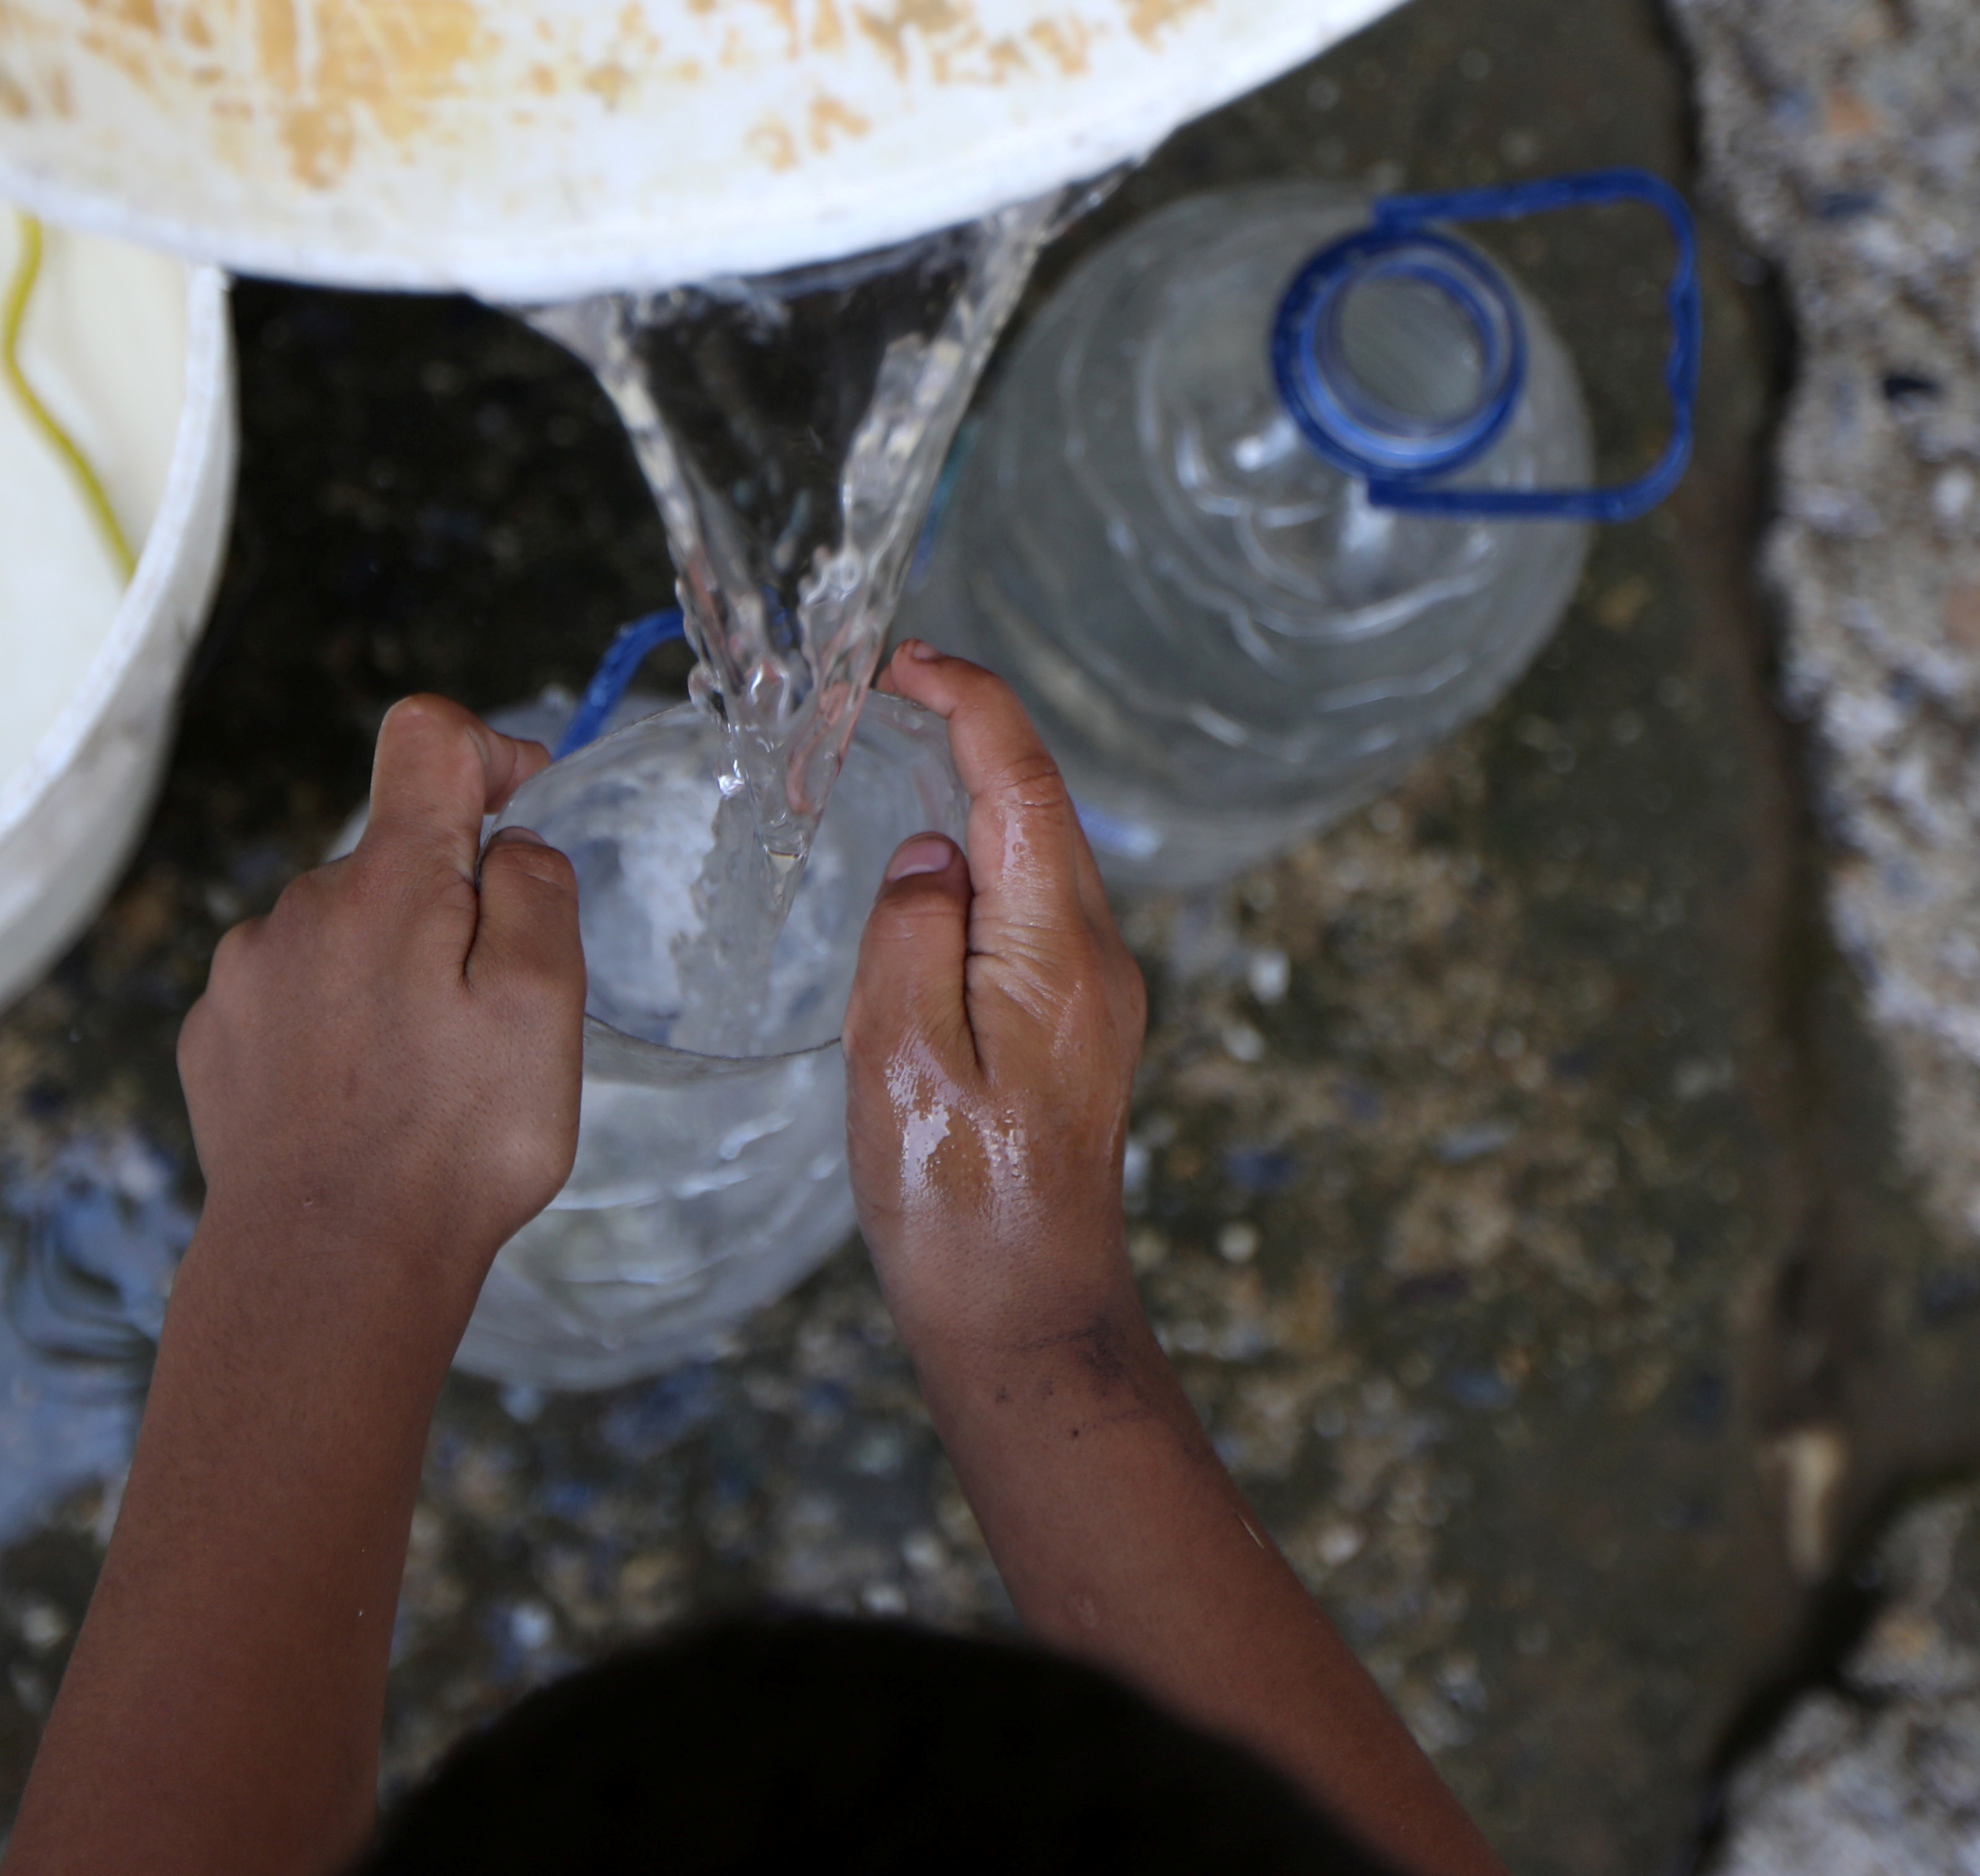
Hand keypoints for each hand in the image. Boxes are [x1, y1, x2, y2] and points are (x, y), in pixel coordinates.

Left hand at [178, 697, 585, 1299]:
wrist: (324, 1273)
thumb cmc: (452, 1146)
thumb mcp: (543, 1008)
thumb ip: (535, 894)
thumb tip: (510, 844)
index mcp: (389, 882)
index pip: (425, 737)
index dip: (484, 750)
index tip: (519, 806)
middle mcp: (300, 907)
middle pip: (390, 859)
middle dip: (445, 910)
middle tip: (481, 1021)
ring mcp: (244, 975)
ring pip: (339, 933)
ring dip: (384, 976)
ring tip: (417, 1080)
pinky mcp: (214, 1038)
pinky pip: (289, 997)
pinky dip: (332, 1028)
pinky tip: (355, 1103)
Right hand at [844, 640, 1149, 1365]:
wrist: (1027, 1318)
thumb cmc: (957, 1207)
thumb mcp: (899, 1060)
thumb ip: (909, 935)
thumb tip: (926, 854)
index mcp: (1057, 952)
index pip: (1023, 783)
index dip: (969, 702)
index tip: (907, 661)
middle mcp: (1095, 958)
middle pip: (1041, 806)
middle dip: (969, 733)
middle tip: (884, 691)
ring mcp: (1095, 994)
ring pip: (1038, 857)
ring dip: (974, 798)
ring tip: (893, 762)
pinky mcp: (1077, 1027)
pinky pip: (1030, 911)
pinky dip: (980, 865)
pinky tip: (927, 873)